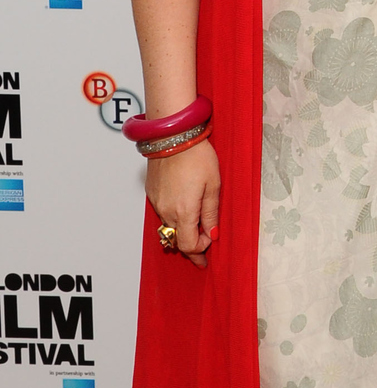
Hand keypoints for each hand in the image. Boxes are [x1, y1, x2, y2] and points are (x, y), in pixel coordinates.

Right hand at [145, 138, 219, 266]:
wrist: (173, 135)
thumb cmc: (195, 156)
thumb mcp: (213, 186)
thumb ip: (211, 213)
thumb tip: (212, 233)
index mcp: (183, 212)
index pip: (189, 245)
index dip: (200, 251)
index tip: (208, 251)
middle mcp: (166, 210)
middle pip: (176, 239)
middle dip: (190, 245)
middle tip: (202, 250)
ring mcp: (156, 202)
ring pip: (168, 227)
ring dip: (181, 230)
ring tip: (196, 228)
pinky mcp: (151, 193)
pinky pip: (162, 213)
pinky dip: (173, 217)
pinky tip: (184, 209)